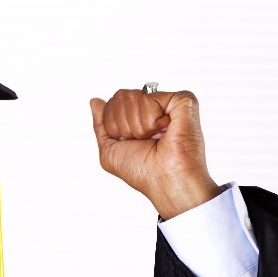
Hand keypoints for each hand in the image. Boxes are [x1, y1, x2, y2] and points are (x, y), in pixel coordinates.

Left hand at [90, 89, 219, 219]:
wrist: (163, 180)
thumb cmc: (143, 172)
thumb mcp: (109, 150)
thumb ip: (100, 124)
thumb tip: (95, 101)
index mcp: (138, 117)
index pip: (113, 102)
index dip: (113, 124)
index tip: (130, 142)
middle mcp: (153, 108)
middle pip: (121, 96)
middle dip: (124, 124)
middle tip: (143, 140)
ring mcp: (168, 103)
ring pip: (134, 96)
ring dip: (137, 126)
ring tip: (155, 138)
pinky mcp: (182, 101)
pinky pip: (150, 98)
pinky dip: (151, 120)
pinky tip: (164, 130)